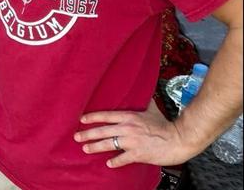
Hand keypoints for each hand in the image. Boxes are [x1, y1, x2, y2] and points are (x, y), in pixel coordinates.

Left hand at [74, 100, 195, 167]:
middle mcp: (128, 128)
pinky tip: (109, 164)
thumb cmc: (166, 125)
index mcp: (130, 117)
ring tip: (85, 149)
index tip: (81, 120)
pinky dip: (115, 161)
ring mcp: (132, 142)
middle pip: (103, 131)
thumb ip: (143, 102)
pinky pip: (123, 158)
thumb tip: (141, 91)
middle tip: (76, 137)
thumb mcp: (152, 110)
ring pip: (108, 144)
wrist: (179, 139)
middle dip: (87, 134)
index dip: (92, 117)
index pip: (106, 115)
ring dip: (95, 147)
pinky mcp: (138, 154)